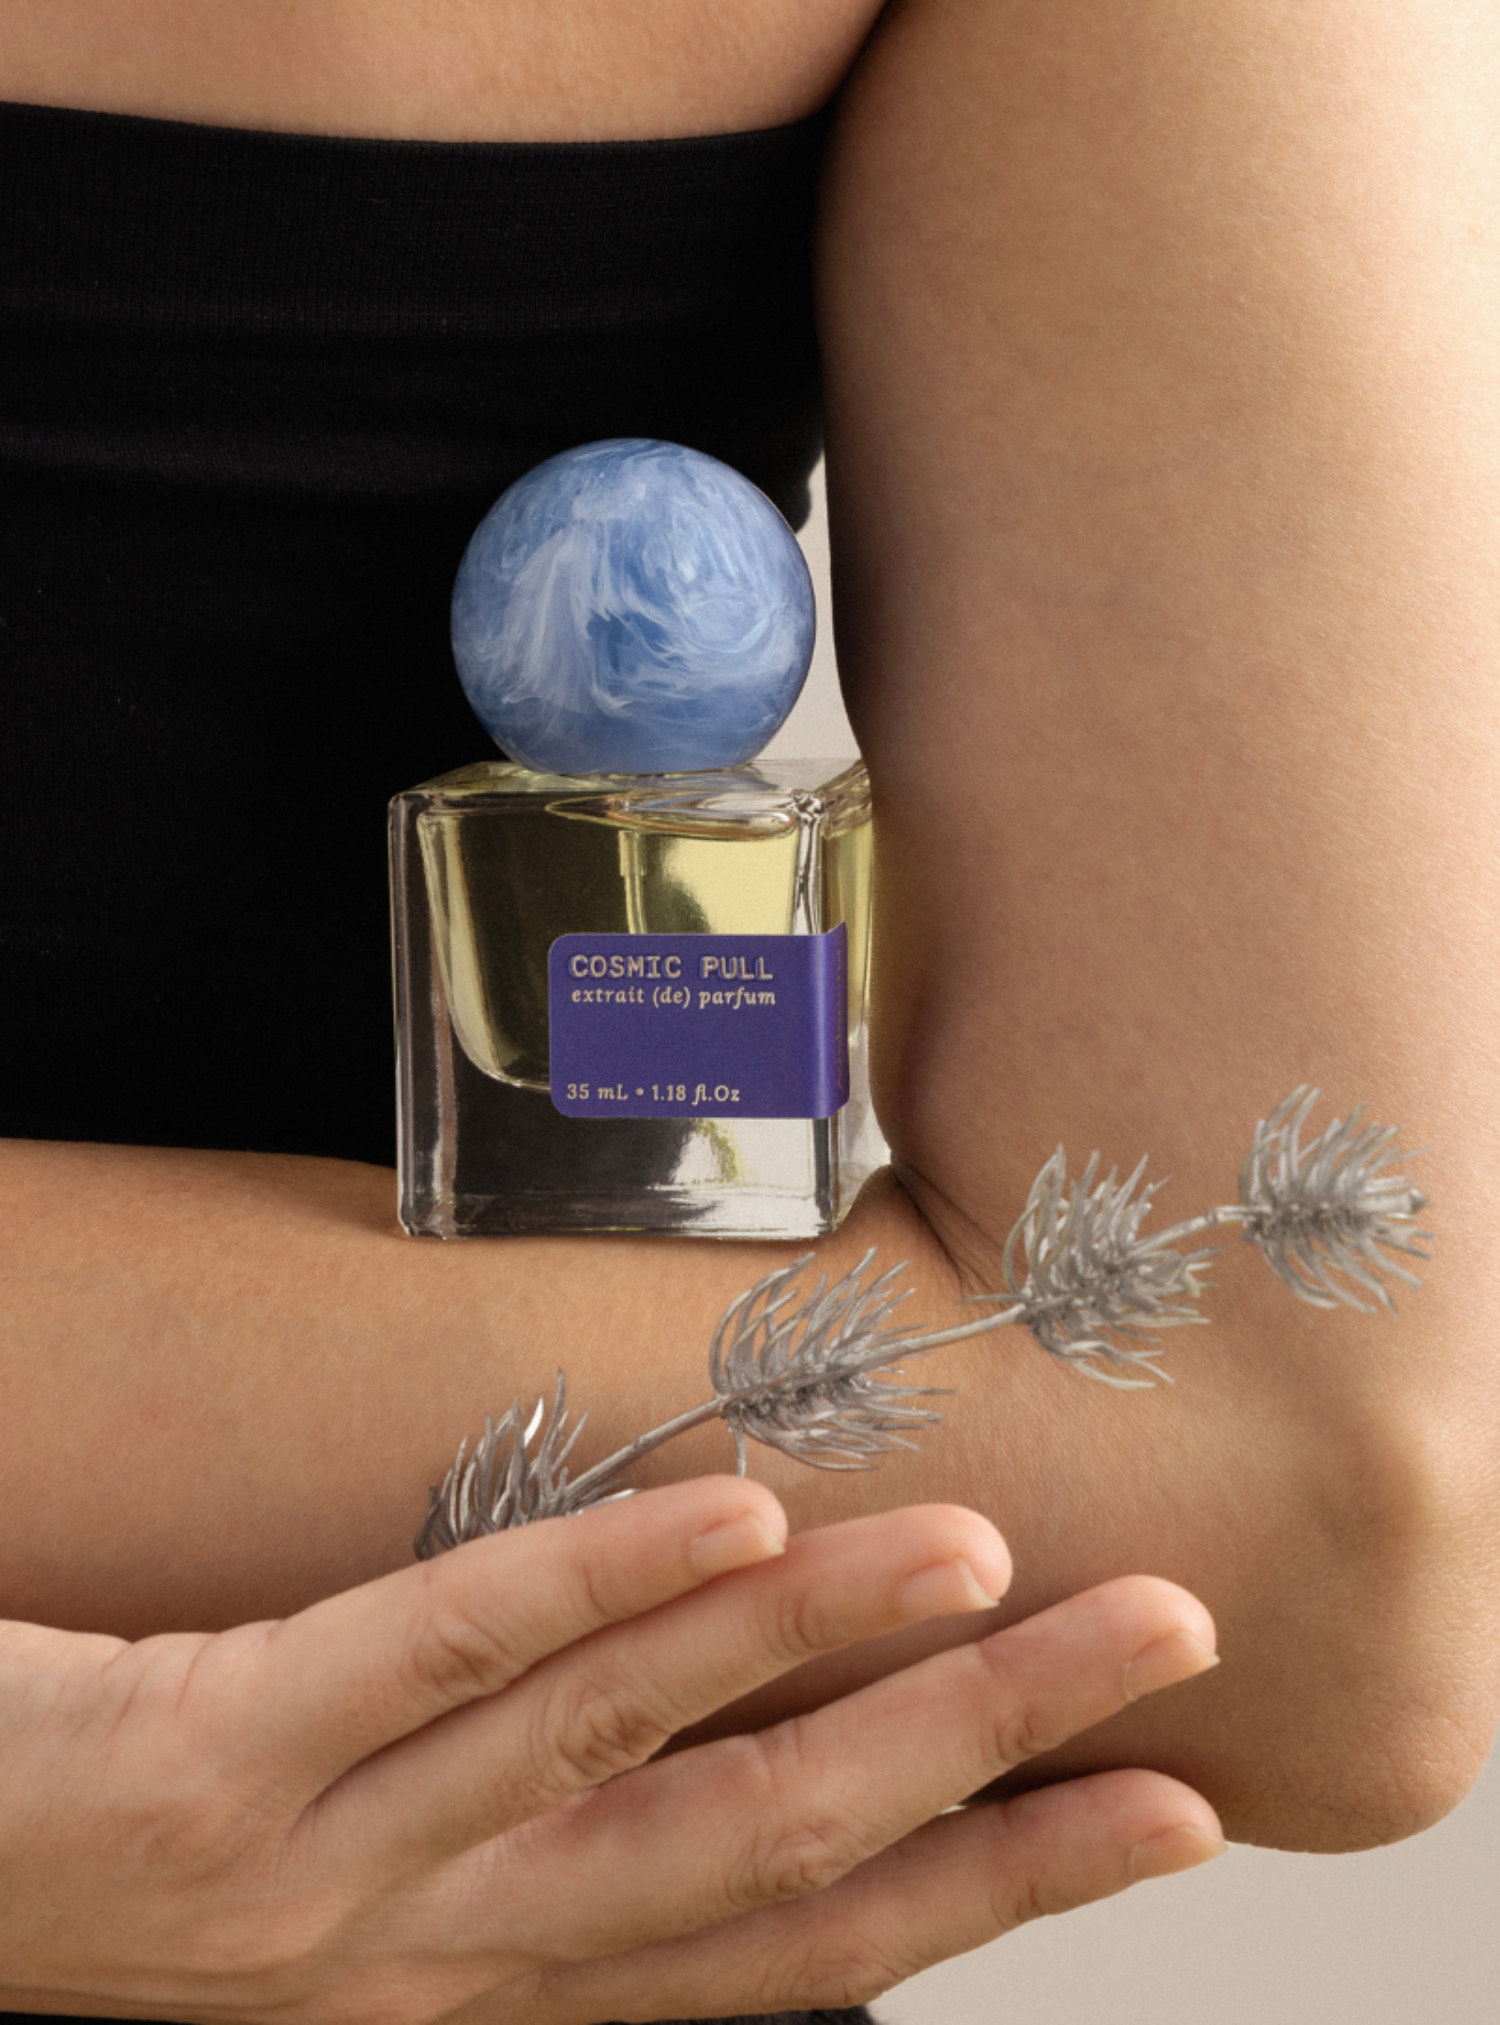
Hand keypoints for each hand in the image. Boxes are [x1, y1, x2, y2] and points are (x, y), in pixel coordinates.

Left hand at [0, 1476, 1223, 2022]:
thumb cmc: (135, 1880)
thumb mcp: (361, 1895)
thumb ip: (524, 1824)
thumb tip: (717, 1689)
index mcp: (489, 1984)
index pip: (795, 1942)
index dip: (994, 1883)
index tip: (1163, 1810)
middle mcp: (443, 1961)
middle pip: (767, 1853)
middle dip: (990, 1754)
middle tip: (1160, 1643)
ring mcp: (330, 1872)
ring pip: (636, 1754)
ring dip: (838, 1646)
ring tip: (990, 1558)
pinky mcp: (216, 1748)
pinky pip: (441, 1658)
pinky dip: (609, 1591)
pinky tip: (744, 1518)